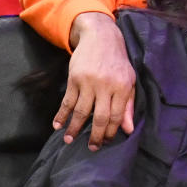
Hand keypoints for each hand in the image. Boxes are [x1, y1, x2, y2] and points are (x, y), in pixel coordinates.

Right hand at [58, 12, 135, 149]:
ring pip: (81, 111)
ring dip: (74, 128)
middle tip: (91, 148)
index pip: (116, 116)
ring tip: (69, 140)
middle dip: (95, 136)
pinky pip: (67, 101)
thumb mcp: (129, 81)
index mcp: (122, 88)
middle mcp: (105, 86)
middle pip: (99, 117)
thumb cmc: (118, 62)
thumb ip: (128, 105)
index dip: (111, 132)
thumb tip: (128, 129)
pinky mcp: (74, 78)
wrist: (101, 37)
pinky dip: (61, 114)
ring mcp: (88, 82)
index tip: (106, 142)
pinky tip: (57, 125)